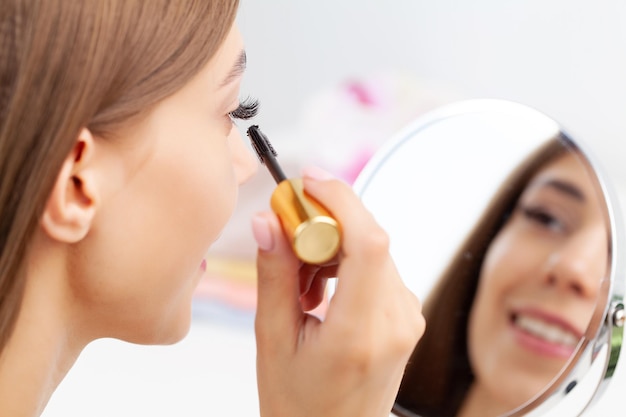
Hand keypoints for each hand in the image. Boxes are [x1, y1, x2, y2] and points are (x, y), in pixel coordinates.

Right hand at [252, 167, 424, 416]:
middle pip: (368, 238)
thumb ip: (274, 274)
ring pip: (371, 248)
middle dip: (322, 224)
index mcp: (361, 332)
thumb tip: (268, 220)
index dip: (340, 200)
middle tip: (283, 238)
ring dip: (330, 248)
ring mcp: (408, 317)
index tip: (307, 182)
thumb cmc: (300, 404)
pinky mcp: (406, 314)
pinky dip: (344, 263)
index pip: (368, 243)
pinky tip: (319, 292)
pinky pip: (377, 266)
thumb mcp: (273, 339)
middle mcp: (396, 321)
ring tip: (299, 286)